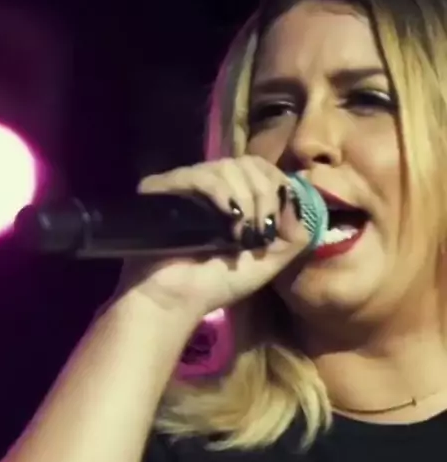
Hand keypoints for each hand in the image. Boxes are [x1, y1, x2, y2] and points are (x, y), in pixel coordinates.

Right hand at [115, 155, 309, 319]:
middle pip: (250, 163)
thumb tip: (295, 199)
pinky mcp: (166, 186)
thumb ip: (294, 234)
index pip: (262, 168)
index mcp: (236, 198)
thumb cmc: (219, 282)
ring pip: (229, 166)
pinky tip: (227, 215)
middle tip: (260, 228)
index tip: (274, 221)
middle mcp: (213, 186)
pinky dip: (222, 192)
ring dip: (246, 198)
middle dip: (265, 194)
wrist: (177, 299)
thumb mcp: (269, 262)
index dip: (277, 186)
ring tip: (239, 232)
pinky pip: (201, 174)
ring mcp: (189, 184)